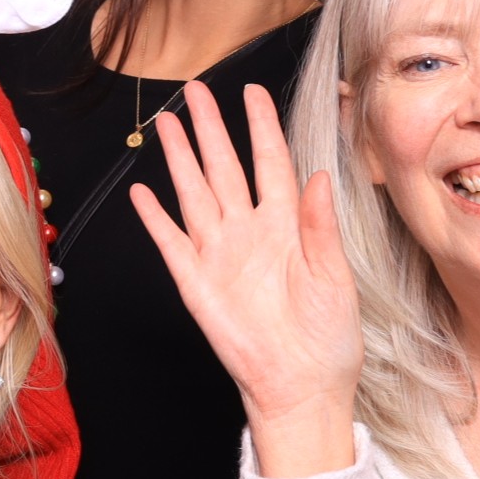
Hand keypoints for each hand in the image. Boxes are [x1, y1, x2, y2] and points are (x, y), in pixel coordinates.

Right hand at [129, 81, 362, 477]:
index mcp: (288, 226)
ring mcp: (218, 254)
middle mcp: (249, 232)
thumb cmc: (328, 338)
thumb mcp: (336, 278)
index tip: (251, 93)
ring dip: (180, 158)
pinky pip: (170, 241)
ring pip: (194, 192)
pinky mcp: (195, 281)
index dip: (261, 127)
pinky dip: (155, 217)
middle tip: (195, 92)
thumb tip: (318, 177)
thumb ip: (321, 226)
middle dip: (209, 127)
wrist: (299, 386)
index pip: (271, 163)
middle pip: (224, 167)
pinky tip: (142, 193)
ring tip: (166, 124)